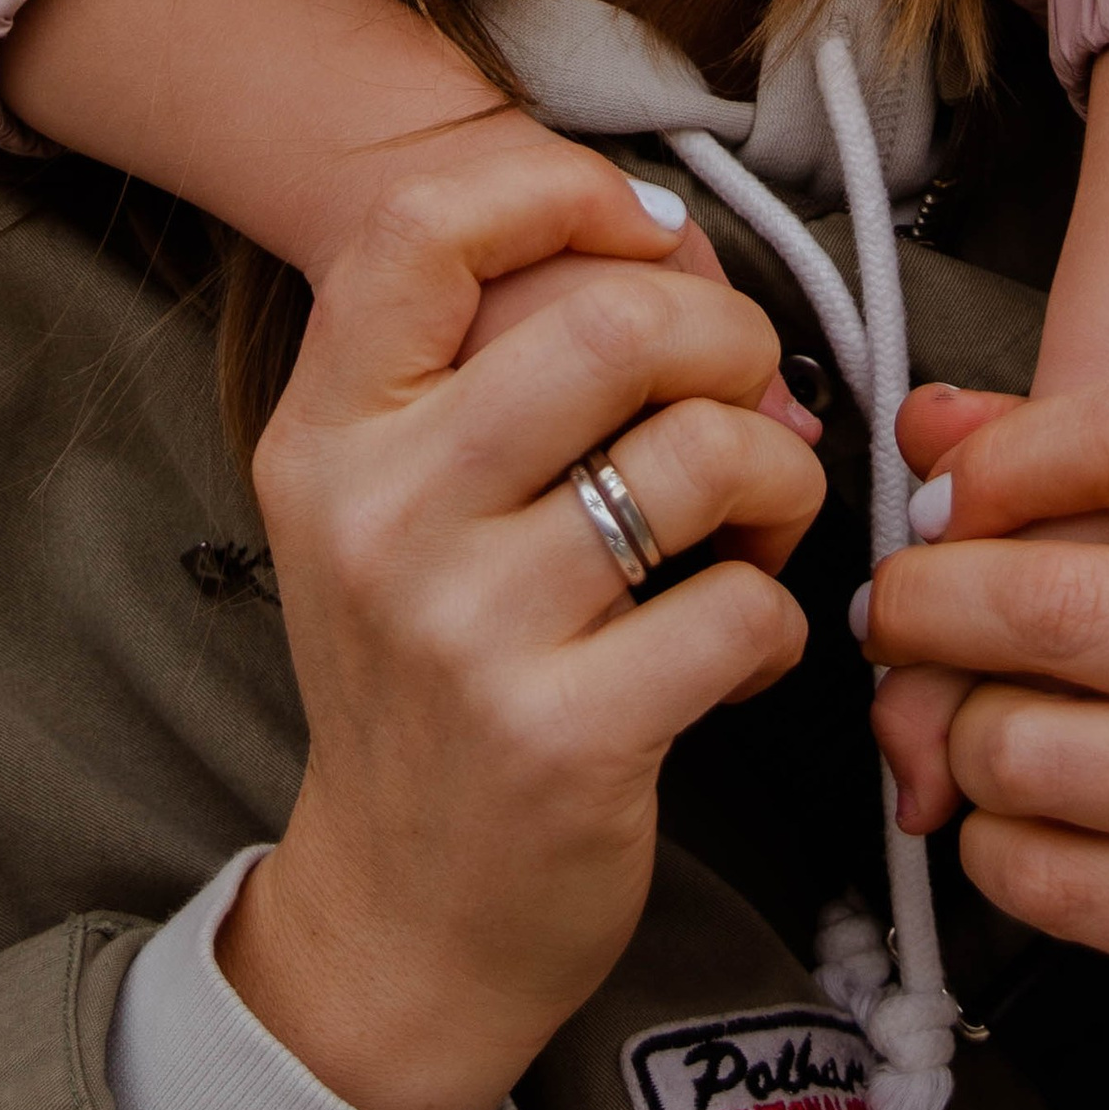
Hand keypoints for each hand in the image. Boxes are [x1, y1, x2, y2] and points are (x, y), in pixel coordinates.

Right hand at [219, 116, 823, 1109]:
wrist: (399, 918)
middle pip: (610, 322)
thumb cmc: (429, 676)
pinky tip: (739, 645)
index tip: (642, 236)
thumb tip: (661, 240)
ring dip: (780, 476)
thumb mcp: (387, 503)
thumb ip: (478, 368)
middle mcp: (379, 517)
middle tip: (744, 395)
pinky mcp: (563, 740)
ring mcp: (466, 631)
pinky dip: (781, 618)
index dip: (561, 191)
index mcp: (328, 434)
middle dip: (727, 339)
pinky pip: (747, 611)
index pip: (423, 229)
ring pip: (705, 455)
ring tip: (763, 522)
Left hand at [865, 379, 1108, 1109]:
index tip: (948, 503)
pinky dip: (993, 847)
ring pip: (1024, 748)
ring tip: (981, 732)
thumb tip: (928, 422)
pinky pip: (1045, 878)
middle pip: (1056, 600)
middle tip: (893, 615)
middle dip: (923, 603)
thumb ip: (1105, 473)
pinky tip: (1024, 826)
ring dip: (957, 739)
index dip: (1008, 461)